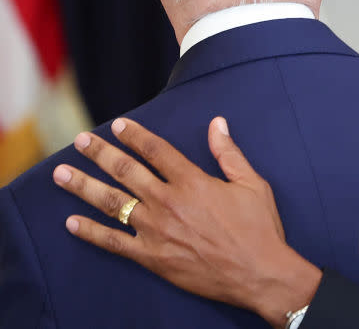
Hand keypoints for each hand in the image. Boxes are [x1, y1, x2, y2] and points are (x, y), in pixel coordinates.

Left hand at [53, 117, 321, 328]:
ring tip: (61, 174)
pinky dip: (91, 232)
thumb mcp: (252, 184)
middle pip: (126, 171)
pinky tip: (71, 222)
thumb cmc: (259, 228)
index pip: (156, 151)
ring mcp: (156, 230)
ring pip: (112, 203)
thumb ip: (229, 153)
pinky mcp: (151, 256)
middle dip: (100, 153)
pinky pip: (113, 242)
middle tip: (80, 141)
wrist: (258, 272)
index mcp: (193, 181)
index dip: (135, 136)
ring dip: (84, 186)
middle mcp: (168, 202)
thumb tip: (217, 124)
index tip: (117, 125)